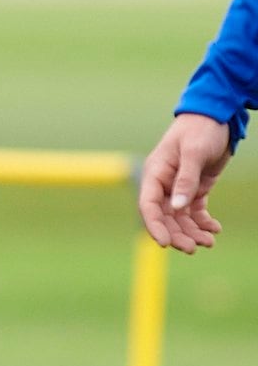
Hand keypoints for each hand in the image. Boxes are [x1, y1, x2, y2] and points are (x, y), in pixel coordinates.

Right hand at [139, 112, 229, 253]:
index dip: (154, 225)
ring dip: (192, 231)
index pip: (148, 204)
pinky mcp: (195, 188)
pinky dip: (203, 222)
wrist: (216, 117)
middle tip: (193, 249)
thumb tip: (176, 207)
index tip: (165, 243)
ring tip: (208, 242)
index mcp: (156, 172)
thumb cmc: (200, 129)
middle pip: (165, 216)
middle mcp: (164, 183)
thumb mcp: (193, 152)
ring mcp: (179, 186)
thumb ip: (185, 180)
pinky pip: (195, 211)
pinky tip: (214, 229)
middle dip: (177, 234)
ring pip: (181, 217)